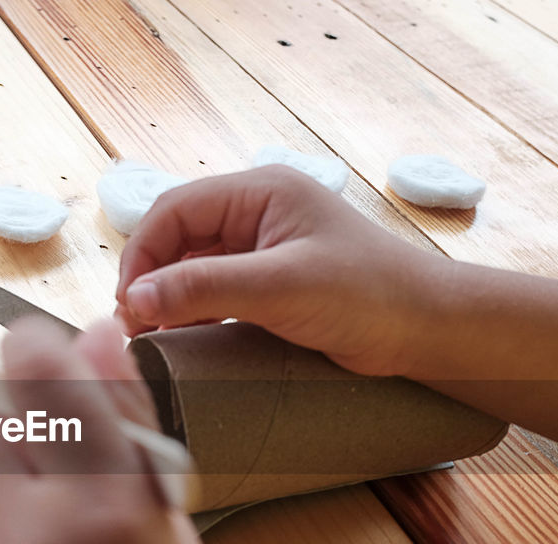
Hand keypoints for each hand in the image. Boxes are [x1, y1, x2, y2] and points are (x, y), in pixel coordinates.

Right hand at [114, 165, 446, 376]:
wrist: (428, 329)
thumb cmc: (369, 296)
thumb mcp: (279, 289)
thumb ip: (203, 289)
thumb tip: (133, 300)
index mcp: (260, 191)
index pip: (174, 210)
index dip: (141, 254)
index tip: (128, 305)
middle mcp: (258, 211)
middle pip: (178, 236)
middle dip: (151, 277)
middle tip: (136, 326)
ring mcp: (265, 247)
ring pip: (193, 265)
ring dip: (169, 297)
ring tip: (154, 336)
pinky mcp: (273, 282)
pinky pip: (216, 289)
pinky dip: (194, 311)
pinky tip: (186, 337)